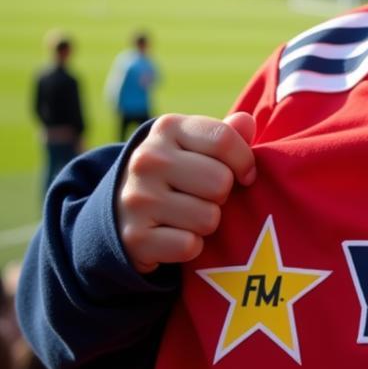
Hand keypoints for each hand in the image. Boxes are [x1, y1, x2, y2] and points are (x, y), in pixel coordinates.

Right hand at [116, 112, 256, 273]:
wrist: (121, 208)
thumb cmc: (177, 171)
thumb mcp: (196, 144)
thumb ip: (225, 134)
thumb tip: (246, 121)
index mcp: (168, 128)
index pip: (224, 139)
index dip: (244, 161)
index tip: (243, 174)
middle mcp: (148, 159)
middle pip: (221, 181)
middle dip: (223, 194)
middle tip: (205, 196)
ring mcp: (137, 198)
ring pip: (208, 218)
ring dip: (207, 222)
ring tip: (189, 215)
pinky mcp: (134, 237)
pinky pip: (189, 246)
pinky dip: (191, 246)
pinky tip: (175, 234)